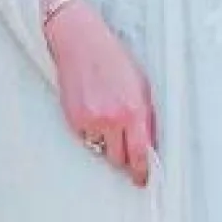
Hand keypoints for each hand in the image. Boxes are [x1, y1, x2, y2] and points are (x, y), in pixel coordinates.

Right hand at [44, 0, 156, 187]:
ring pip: (100, 150)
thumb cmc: (113, 59)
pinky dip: (89, 134)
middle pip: (118, 159)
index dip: (142, 171)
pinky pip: (84, 139)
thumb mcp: (141, 85)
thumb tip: (149, 144)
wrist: (80, 42)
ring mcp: (90, 121)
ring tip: (107, 122)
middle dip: (124, 158)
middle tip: (125, 151)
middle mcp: (112, 119)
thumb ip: (146, 116)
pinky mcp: (72, 119)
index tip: (143, 179)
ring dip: (106, 145)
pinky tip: (92, 112)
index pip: (140, 153)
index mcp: (134, 110)